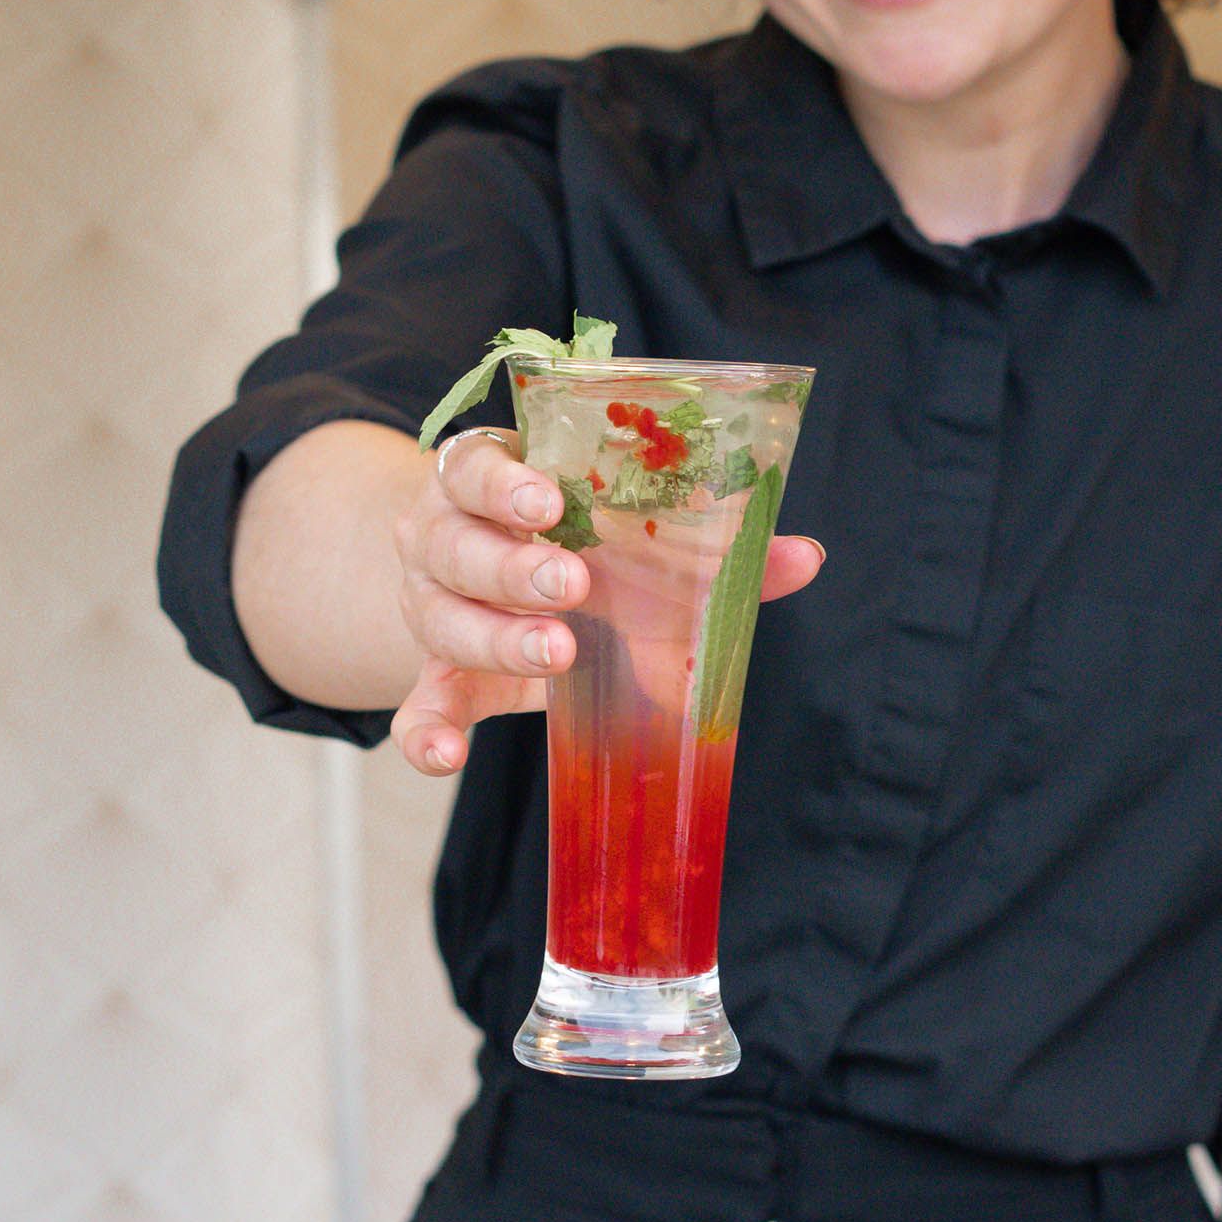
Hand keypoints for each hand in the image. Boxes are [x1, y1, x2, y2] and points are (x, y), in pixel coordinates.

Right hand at [390, 427, 823, 776]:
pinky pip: (416, 704)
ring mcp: (433, 606)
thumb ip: (712, 546)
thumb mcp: (632, 537)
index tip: (547, 501)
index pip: (475, 466)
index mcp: (487, 481)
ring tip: (557, 650)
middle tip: (571, 584)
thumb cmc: (581, 546)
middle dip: (514, 567)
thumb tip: (805, 557)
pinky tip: (446, 755)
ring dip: (496, 638)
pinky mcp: (436, 674)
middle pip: (456, 544)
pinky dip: (424, 732)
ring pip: (442, 619)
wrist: (499, 584)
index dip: (504, 483)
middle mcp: (444, 536)